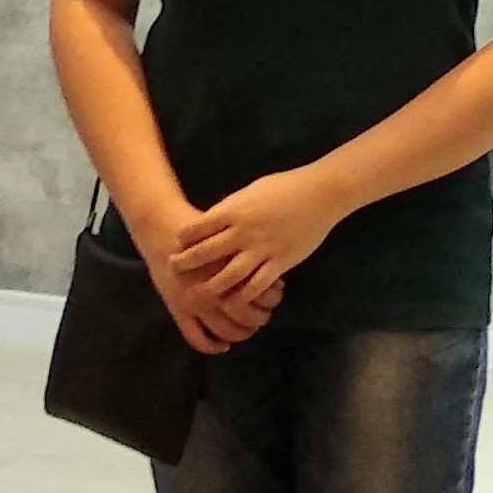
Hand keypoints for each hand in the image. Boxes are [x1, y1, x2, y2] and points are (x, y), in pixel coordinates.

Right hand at [141, 216, 277, 353]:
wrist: (161, 225)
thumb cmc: (199, 225)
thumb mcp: (229, 234)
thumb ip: (248, 255)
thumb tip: (273, 274)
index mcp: (232, 268)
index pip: (263, 295)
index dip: (273, 299)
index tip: (274, 296)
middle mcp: (217, 289)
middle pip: (248, 316)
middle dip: (259, 319)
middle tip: (263, 315)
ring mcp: (196, 302)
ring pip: (226, 330)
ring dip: (240, 334)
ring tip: (245, 330)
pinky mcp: (178, 309)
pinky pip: (196, 338)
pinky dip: (212, 347)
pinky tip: (222, 346)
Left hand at [171, 170, 341, 307]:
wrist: (319, 194)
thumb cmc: (285, 187)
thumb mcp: (251, 191)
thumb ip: (232, 208)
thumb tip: (213, 220)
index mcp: (235, 210)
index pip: (199, 227)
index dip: (184, 238)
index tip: (175, 244)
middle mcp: (243, 231)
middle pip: (206, 252)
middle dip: (186, 263)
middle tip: (172, 270)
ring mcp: (261, 249)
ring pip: (227, 275)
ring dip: (207, 288)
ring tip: (194, 296)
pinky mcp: (279, 262)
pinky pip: (255, 285)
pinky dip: (241, 297)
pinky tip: (231, 304)